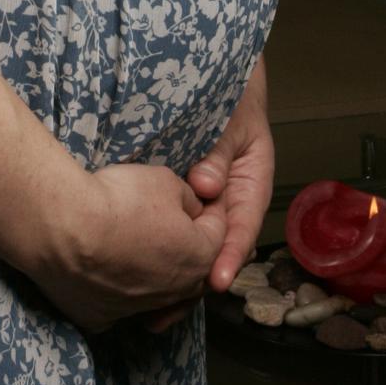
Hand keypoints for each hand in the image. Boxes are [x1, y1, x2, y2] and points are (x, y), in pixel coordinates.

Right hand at [26, 157, 228, 335]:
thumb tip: (189, 207)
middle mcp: (175, 293)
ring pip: (156, 293)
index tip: (194, 192)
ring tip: (137, 246)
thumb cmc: (121, 200)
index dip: (208, 206)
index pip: (218, 230)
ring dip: (152, 271)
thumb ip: (186, 196)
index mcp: (200, 259)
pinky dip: (116, 288)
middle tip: (169, 222)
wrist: (65, 229)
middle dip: (185, 246)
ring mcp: (138, 311)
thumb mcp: (164, 180)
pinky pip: (117, 304)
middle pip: (190, 269)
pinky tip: (105, 270)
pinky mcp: (102, 318)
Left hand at [143, 61, 275, 333]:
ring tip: (149, 313)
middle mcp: (228, 198)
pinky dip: (157, 251)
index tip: (216, 281)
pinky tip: (135, 279)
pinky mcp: (178, 198)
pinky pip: (170, 228)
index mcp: (251, 182)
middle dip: (193, 282)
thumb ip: (220, 152)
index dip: (229, 255)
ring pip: (191, 245)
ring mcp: (204, 200)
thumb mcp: (231, 120)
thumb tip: (206, 186)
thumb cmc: (228, 91)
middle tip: (167, 312)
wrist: (213, 71)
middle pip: (214, 248)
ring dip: (173, 277)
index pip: (241, 226)